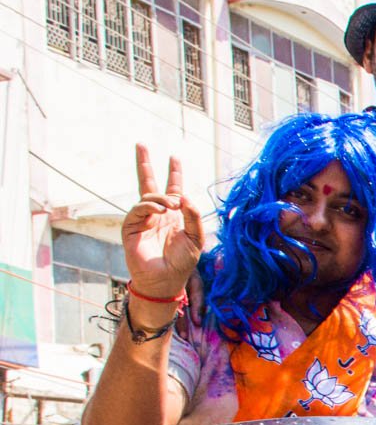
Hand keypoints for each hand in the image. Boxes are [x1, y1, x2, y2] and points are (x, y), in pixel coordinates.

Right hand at [122, 144, 203, 297]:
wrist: (165, 281)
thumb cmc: (181, 262)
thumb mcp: (196, 238)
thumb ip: (194, 216)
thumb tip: (183, 196)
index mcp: (173, 215)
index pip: (172, 189)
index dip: (174, 173)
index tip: (174, 157)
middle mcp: (157, 214)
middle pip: (149, 183)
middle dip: (145, 164)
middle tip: (141, 144)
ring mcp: (142, 220)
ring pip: (147, 196)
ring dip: (160, 198)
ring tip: (171, 206)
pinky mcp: (131, 227)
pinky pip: (138, 210)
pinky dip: (149, 207)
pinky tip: (160, 211)